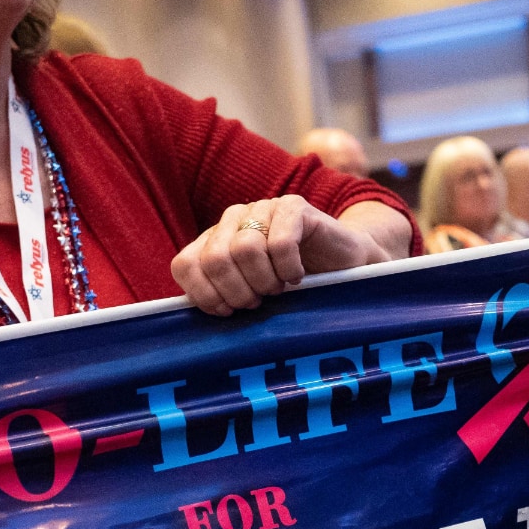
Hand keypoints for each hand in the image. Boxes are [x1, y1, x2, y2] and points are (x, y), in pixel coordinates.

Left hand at [171, 195, 391, 315]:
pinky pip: (281, 243)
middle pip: (215, 258)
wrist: (343, 265)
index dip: (204, 295)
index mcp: (214, 240)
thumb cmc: (293, 289)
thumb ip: (220, 299)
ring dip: (265, 281)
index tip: (228, 311)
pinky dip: (289, 270)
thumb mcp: (251, 295)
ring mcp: (263, 208)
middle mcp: (233, 219)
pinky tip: (298, 275)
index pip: (185, 264)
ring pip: (245, 249)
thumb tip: (189, 321)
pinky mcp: (293, 207)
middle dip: (238, 291)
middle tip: (259, 302)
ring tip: (280, 289)